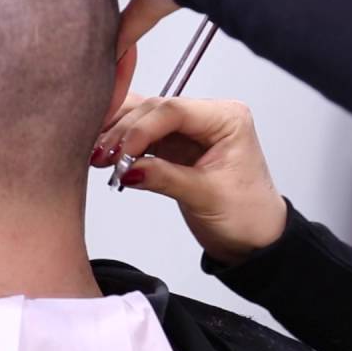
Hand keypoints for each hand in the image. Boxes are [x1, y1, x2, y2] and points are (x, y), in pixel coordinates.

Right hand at [91, 95, 286, 264]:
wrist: (255, 240)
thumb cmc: (248, 215)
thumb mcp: (206, 196)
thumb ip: (165, 177)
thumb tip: (128, 168)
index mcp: (227, 118)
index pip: (175, 110)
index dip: (142, 129)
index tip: (120, 153)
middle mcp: (208, 116)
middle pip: (155, 111)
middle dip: (125, 133)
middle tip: (102, 157)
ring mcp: (189, 130)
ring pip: (143, 119)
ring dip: (118, 135)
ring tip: (96, 155)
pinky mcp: (174, 146)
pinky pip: (143, 137)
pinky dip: (123, 145)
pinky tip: (103, 154)